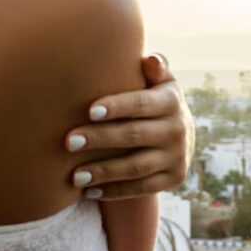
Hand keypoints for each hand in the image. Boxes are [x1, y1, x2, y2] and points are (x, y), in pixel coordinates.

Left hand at [64, 52, 194, 200]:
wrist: (182, 130)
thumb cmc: (154, 95)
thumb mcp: (160, 79)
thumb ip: (155, 66)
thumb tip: (150, 59)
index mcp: (171, 101)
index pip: (142, 104)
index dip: (117, 107)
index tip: (89, 110)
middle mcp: (177, 130)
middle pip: (134, 136)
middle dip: (100, 139)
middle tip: (69, 141)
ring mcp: (176, 158)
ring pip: (135, 167)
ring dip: (103, 171)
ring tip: (74, 175)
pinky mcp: (172, 180)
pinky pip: (141, 188)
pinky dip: (114, 191)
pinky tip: (88, 190)